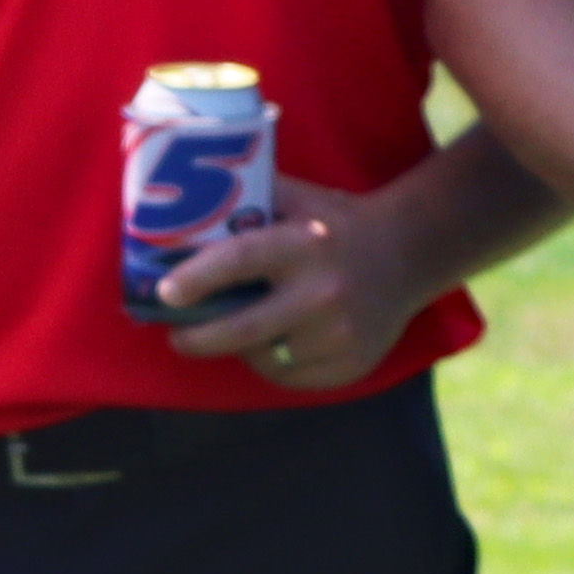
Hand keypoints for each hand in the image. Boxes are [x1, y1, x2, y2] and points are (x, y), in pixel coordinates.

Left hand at [153, 178, 430, 391]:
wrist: (408, 252)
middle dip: (197, 337)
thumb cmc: (335, 223)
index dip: (196, 278)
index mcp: (306, 243)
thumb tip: (181, 200)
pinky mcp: (350, 365)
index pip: (240, 260)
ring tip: (238, 329)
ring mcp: (340, 335)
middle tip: (176, 334)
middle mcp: (325, 292)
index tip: (165, 292)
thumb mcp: (298, 197)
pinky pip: (290, 377)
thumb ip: (248, 197)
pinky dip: (272, 363)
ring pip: (264, 358)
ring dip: (241, 348)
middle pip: (243, 329)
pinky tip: (276, 342)